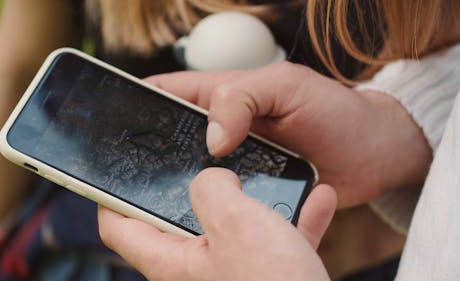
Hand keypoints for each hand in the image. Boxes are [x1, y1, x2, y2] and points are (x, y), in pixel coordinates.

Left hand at [99, 168, 335, 280]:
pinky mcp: (263, 275)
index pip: (118, 228)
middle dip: (198, 185)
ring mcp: (231, 272)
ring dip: (256, 197)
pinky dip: (291, 217)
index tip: (118, 170)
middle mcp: (196, 269)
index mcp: (171, 262)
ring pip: (235, 223)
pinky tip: (316, 199)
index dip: (110, 196)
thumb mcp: (234, 223)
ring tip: (272, 173)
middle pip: (179, 218)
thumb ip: (211, 188)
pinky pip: (274, 238)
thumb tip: (213, 179)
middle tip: (207, 157)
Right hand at [145, 62, 431, 206]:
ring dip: (180, 187)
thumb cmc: (335, 111)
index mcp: (222, 96)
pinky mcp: (251, 192)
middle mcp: (222, 131)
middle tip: (136, 176)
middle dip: (153, 155)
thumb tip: (211, 139)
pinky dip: (213, 208)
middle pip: (171, 141)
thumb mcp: (287, 85)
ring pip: (192, 175)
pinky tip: (207, 218)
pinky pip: (223, 201)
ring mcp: (235, 163)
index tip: (116, 124)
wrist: (374, 154)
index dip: (138, 104)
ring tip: (165, 203)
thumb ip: (243, 99)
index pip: (166, 94)